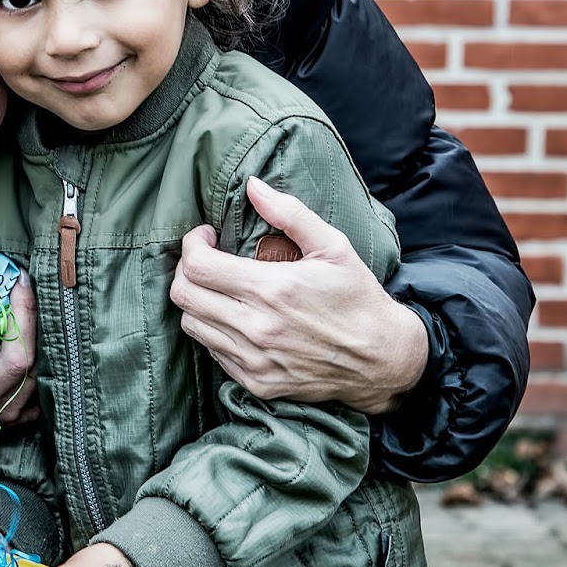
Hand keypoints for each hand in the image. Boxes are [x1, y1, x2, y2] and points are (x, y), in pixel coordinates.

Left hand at [170, 176, 425, 414]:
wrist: (382, 359)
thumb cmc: (357, 297)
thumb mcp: (333, 246)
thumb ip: (289, 212)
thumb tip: (251, 184)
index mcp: (273, 289)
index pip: (197, 265)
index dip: (192, 244)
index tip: (207, 237)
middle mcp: (257, 327)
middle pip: (184, 295)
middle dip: (186, 269)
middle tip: (205, 259)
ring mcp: (254, 359)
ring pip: (191, 324)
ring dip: (196, 300)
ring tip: (218, 288)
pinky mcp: (255, 382)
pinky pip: (211, 351)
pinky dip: (212, 330)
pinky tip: (233, 316)